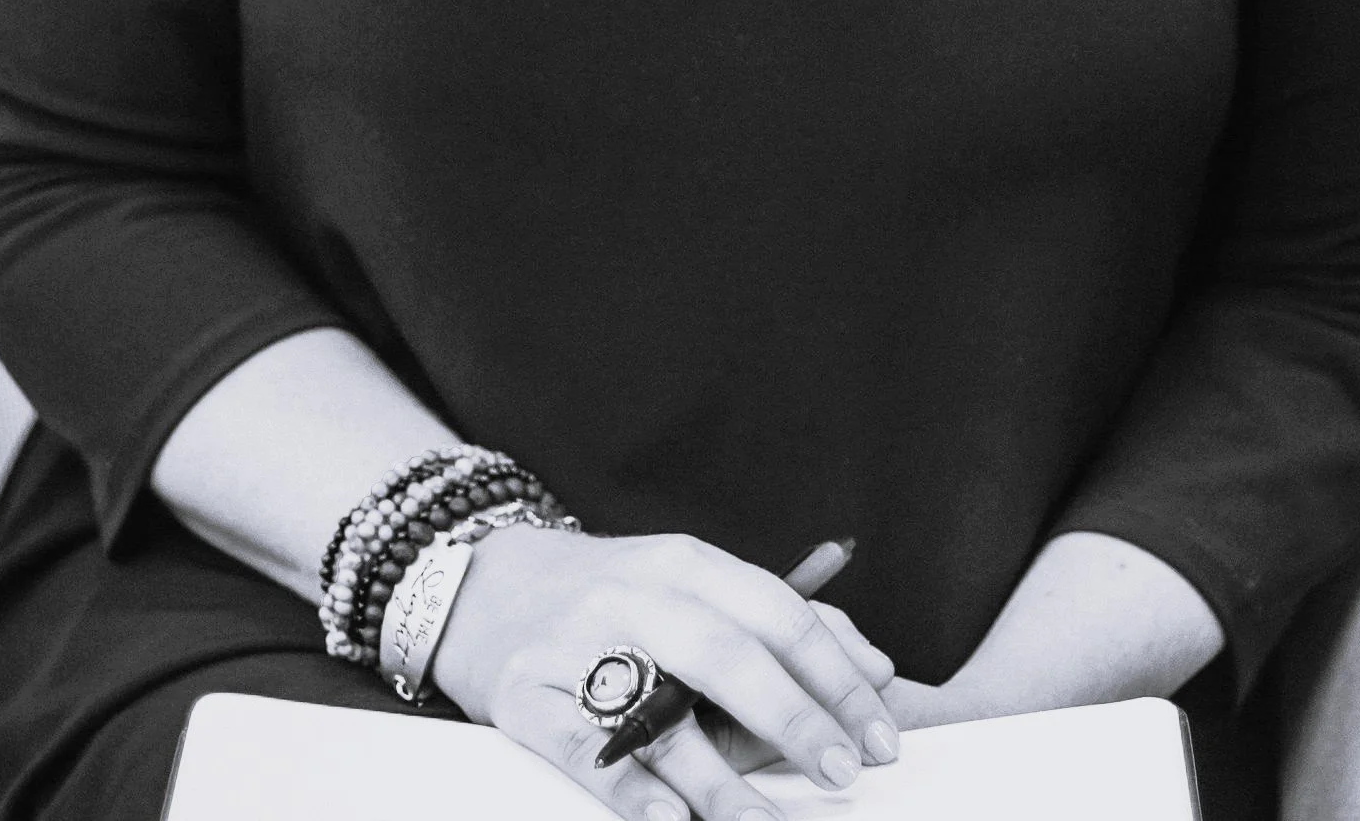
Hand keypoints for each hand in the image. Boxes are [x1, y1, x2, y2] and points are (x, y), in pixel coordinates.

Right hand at [431, 526, 903, 820]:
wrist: (480, 587)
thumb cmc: (606, 598)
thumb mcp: (692, 590)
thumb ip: (785, 627)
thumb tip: (876, 667)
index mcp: (686, 564)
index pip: (779, 613)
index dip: (836, 676)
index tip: (880, 730)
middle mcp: (634, 595)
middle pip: (728, 656)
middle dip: (796, 719)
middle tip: (844, 771)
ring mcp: (576, 645)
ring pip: (660, 715)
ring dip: (721, 781)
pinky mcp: (527, 698)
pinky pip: (583, 750)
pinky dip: (631, 790)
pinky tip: (673, 820)